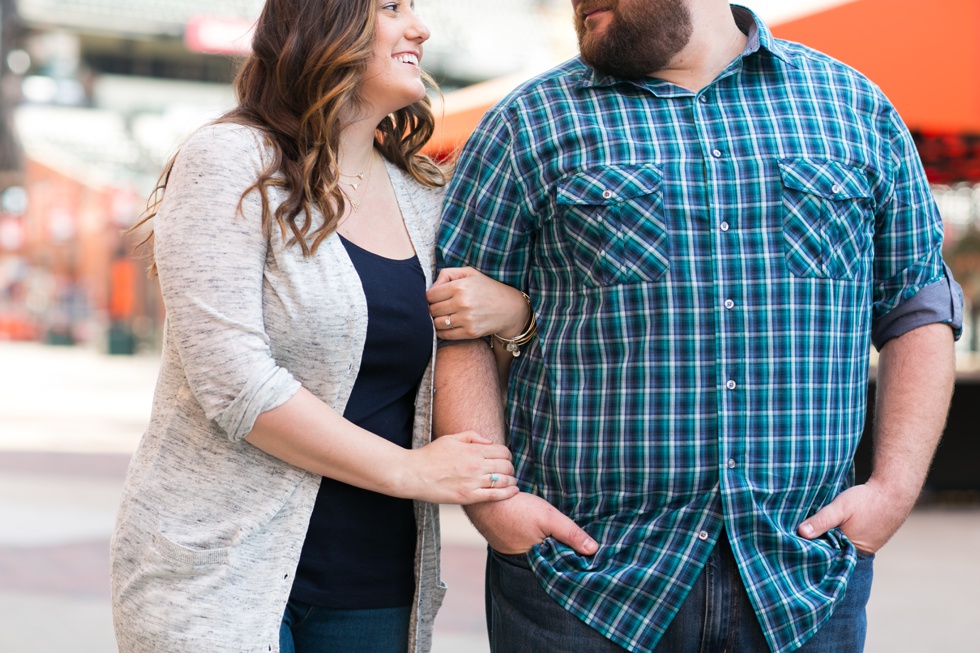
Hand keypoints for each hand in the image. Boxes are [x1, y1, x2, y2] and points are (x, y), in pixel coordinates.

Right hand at [401, 431, 518, 504]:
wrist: (414, 474)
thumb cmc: (430, 455)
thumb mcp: (450, 438)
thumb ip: (472, 436)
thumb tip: (490, 442)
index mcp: (473, 450)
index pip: (502, 451)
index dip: (507, 455)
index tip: (505, 458)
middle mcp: (476, 465)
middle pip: (506, 465)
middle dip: (510, 467)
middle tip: (508, 470)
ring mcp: (473, 482)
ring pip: (504, 481)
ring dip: (511, 480)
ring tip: (511, 481)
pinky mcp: (469, 497)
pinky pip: (495, 496)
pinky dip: (508, 493)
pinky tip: (514, 491)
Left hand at [427, 267, 529, 340]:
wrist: (510, 309)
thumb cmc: (487, 289)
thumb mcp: (470, 273)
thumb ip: (447, 274)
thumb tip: (431, 287)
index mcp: (460, 286)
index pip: (430, 295)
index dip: (430, 297)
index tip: (435, 298)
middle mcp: (462, 303)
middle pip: (432, 309)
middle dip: (432, 309)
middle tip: (439, 308)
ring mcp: (466, 319)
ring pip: (437, 323)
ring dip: (436, 321)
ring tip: (444, 317)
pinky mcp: (470, 332)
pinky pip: (446, 335)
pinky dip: (442, 332)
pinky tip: (447, 326)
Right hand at [464, 491, 597, 555]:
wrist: (486, 501)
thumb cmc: (517, 509)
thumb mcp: (549, 518)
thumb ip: (571, 534)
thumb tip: (594, 549)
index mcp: (539, 562)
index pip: (565, 568)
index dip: (579, 562)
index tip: (595, 559)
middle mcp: (528, 564)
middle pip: (555, 563)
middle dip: (568, 557)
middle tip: (586, 550)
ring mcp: (519, 557)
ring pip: (544, 556)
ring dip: (554, 549)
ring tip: (569, 542)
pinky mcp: (513, 548)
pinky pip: (533, 550)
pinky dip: (541, 544)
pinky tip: (547, 536)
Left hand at [797, 479, 915, 554]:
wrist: (893, 494)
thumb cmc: (866, 500)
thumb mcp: (840, 508)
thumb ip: (821, 521)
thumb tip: (801, 533)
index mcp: (849, 550)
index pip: (822, 556)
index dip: (808, 549)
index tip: (791, 544)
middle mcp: (855, 553)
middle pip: (829, 553)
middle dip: (815, 546)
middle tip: (794, 537)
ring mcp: (861, 548)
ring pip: (836, 547)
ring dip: (824, 540)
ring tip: (807, 532)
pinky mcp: (864, 540)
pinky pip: (844, 541)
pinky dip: (835, 536)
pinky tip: (825, 528)